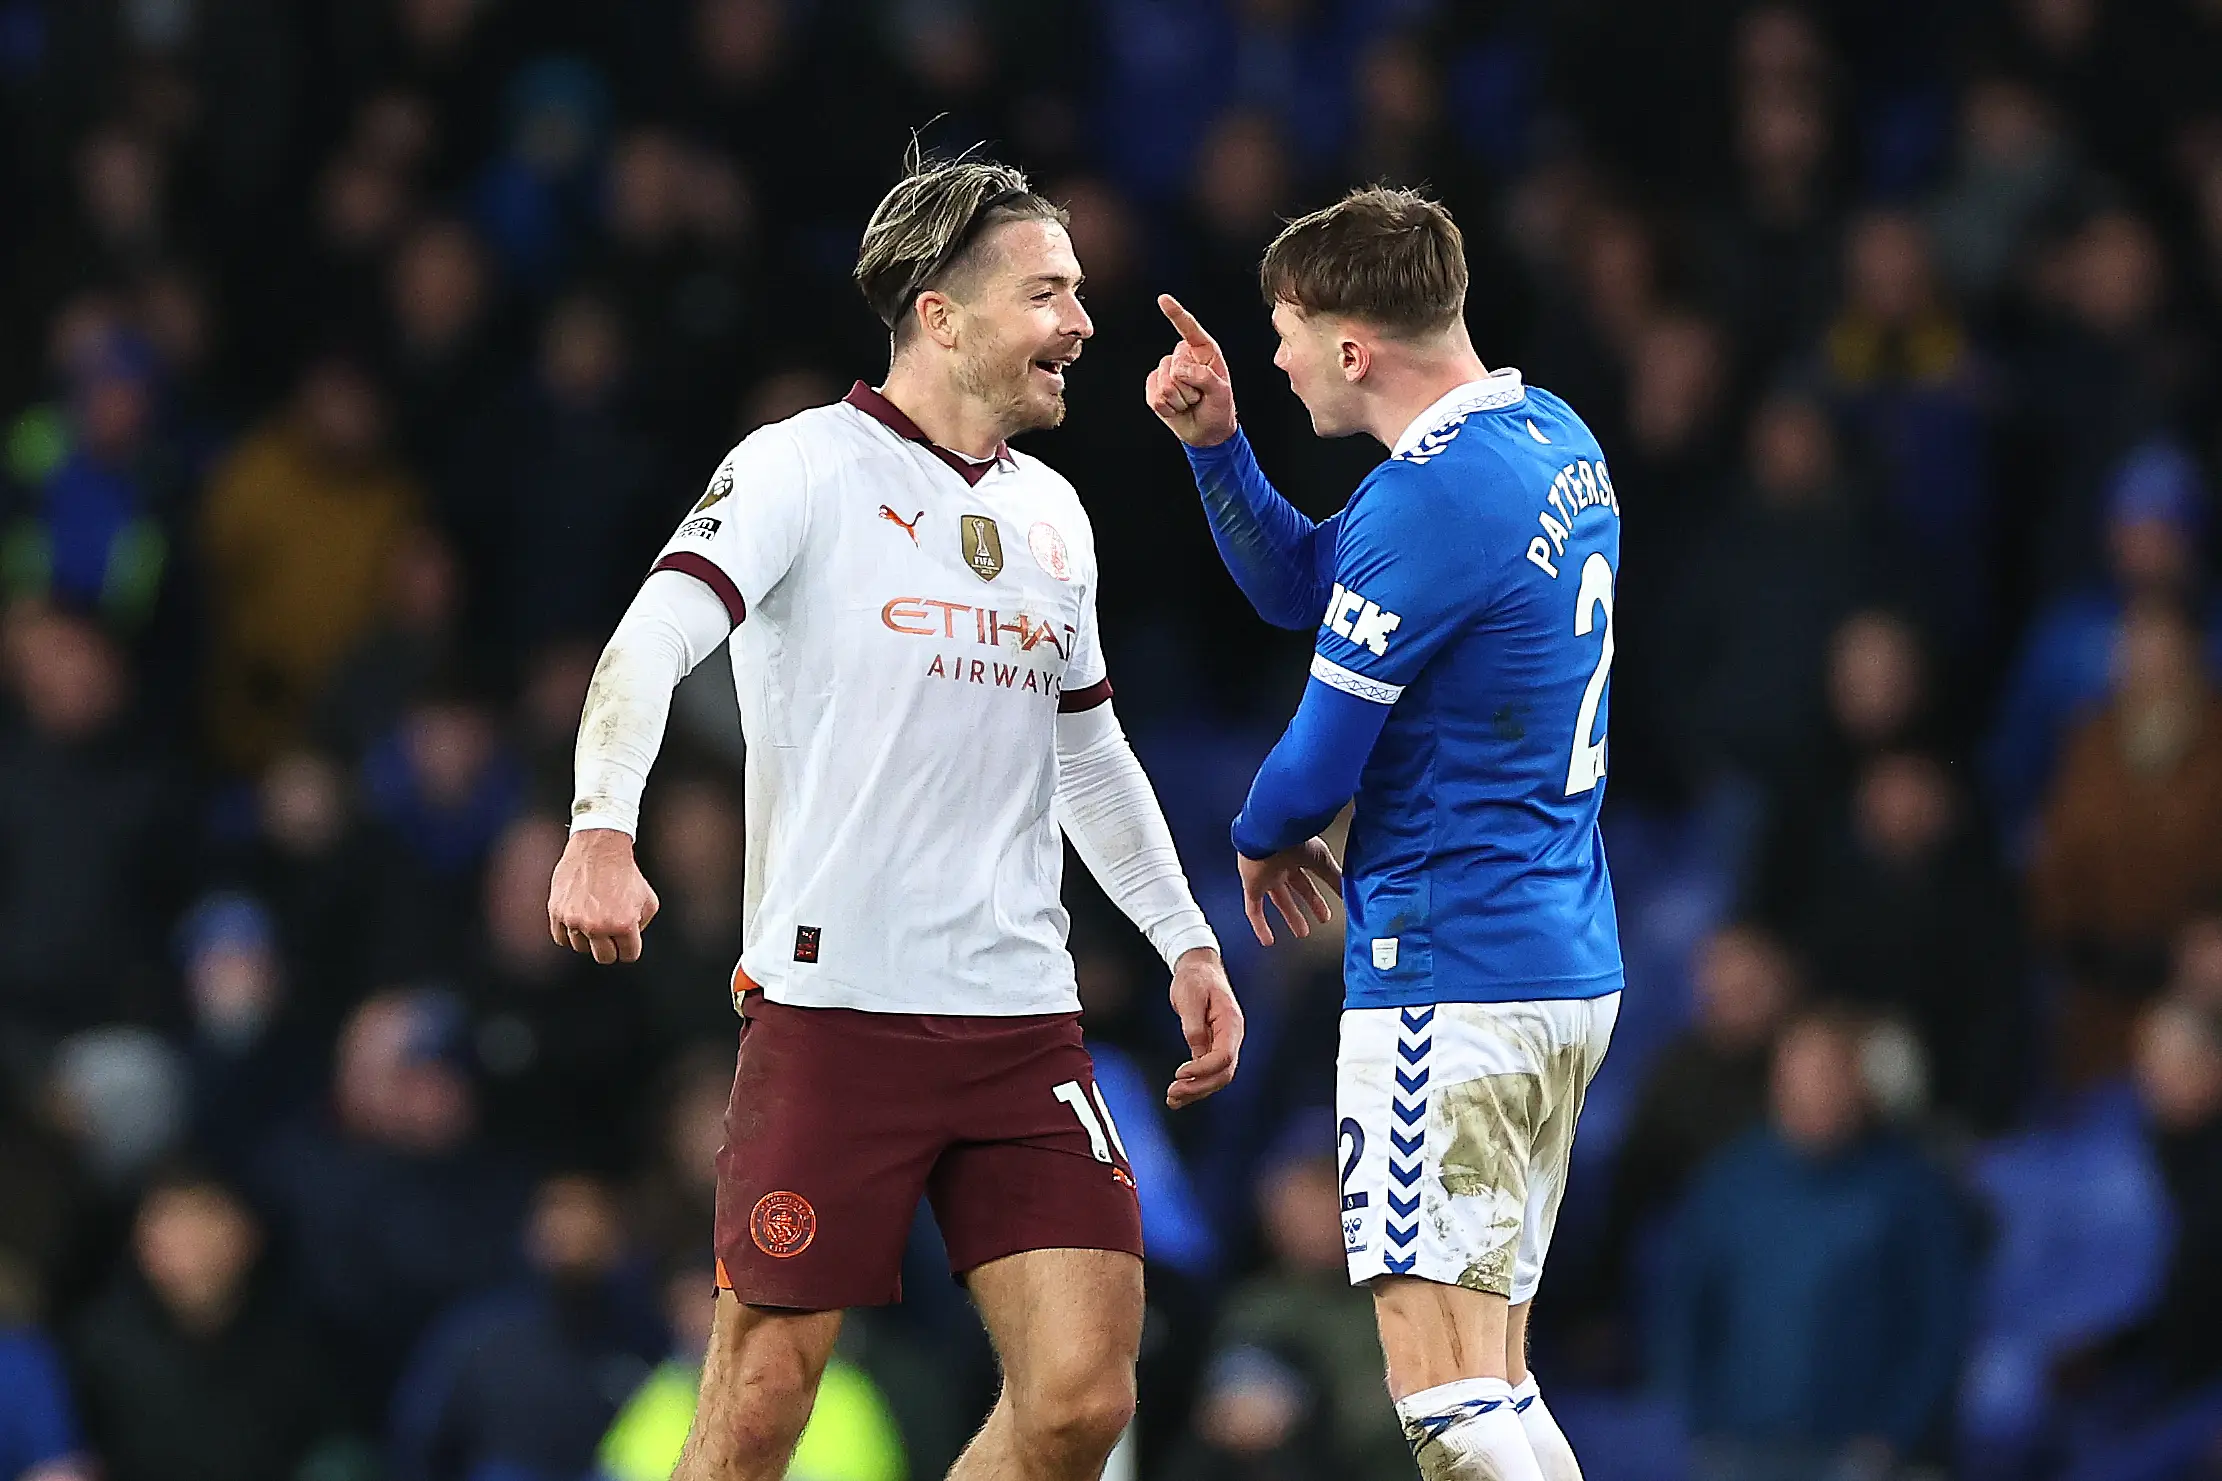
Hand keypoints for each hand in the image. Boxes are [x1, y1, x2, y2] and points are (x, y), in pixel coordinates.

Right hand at [547, 828, 660, 963]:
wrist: (599, 848)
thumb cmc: (626, 874)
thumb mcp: (648, 901)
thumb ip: (641, 926)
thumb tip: (627, 943)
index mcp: (624, 925)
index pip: (628, 956)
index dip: (629, 947)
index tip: (627, 936)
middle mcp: (598, 926)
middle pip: (604, 957)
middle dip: (611, 947)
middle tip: (611, 932)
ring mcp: (575, 920)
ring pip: (581, 948)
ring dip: (589, 938)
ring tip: (594, 917)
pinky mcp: (557, 912)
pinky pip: (561, 938)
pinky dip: (569, 932)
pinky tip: (578, 919)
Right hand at [1145, 294, 1237, 447]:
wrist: (1207, 432)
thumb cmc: (1218, 408)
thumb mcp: (1222, 392)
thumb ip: (1204, 377)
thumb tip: (1178, 372)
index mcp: (1203, 351)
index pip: (1189, 329)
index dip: (1175, 314)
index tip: (1163, 299)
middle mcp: (1183, 357)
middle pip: (1175, 366)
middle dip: (1190, 388)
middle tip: (1200, 397)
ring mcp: (1166, 371)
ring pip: (1165, 384)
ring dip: (1180, 400)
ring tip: (1190, 403)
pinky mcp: (1154, 387)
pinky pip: (1154, 396)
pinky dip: (1168, 408)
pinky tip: (1177, 409)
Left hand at [1166, 947, 1242, 1108]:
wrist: (1198, 968)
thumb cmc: (1195, 979)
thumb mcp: (1190, 997)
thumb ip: (1194, 1026)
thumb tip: (1196, 1053)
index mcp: (1231, 1023)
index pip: (1224, 1056)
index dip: (1203, 1069)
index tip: (1180, 1073)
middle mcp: (1232, 1037)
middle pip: (1223, 1073)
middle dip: (1199, 1087)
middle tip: (1172, 1092)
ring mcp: (1224, 1043)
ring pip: (1216, 1078)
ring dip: (1196, 1091)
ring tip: (1172, 1100)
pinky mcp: (1213, 1047)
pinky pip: (1208, 1072)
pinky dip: (1194, 1085)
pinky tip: (1178, 1094)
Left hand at [1237, 837, 1341, 946]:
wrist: (1268, 832)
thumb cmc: (1293, 837)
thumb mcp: (1321, 859)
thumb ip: (1335, 876)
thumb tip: (1352, 890)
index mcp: (1299, 855)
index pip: (1315, 876)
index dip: (1324, 890)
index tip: (1335, 903)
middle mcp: (1282, 864)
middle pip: (1298, 889)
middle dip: (1309, 905)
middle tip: (1322, 919)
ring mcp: (1266, 875)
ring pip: (1280, 900)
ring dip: (1291, 917)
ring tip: (1302, 933)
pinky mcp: (1252, 885)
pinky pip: (1254, 909)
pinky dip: (1260, 926)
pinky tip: (1267, 940)